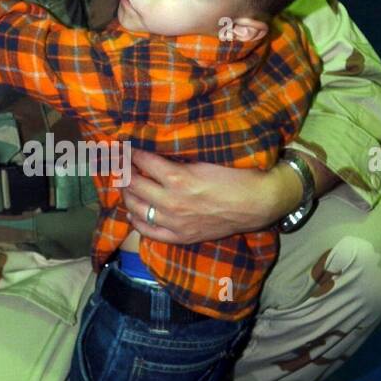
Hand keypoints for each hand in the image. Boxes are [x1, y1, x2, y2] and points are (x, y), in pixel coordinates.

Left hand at [120, 149, 302, 243]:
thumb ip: (180, 153)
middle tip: (120, 162)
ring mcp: (175, 222)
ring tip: (125, 183)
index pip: (141, 161)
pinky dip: (136, 221)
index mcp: (177, 178)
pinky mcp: (182, 236)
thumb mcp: (206, 156)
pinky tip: (132, 212)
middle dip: (123, 170)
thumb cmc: (237, 173)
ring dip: (126, 193)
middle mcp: (171, 201)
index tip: (125, 144)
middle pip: (133, 184)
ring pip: (136, 208)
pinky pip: (149, 231)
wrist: (259, 202)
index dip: (130, 150)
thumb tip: (157, 144)